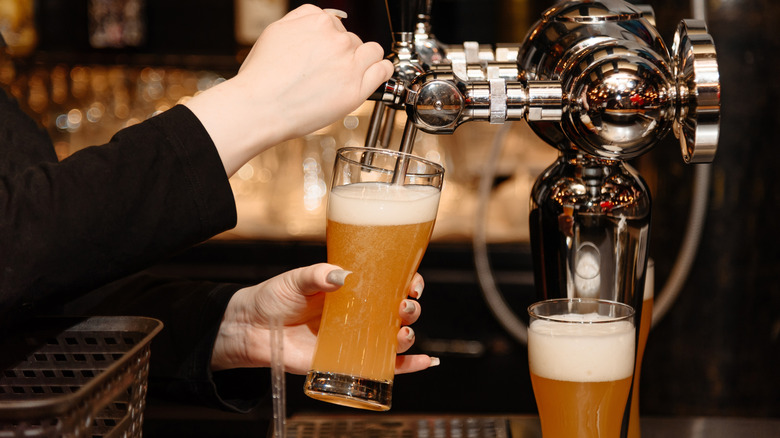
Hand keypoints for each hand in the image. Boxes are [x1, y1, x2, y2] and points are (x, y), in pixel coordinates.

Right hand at [185, 4, 393, 175]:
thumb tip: (318, 19)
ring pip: (372, 51)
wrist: (261, 106)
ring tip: (352, 73)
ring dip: (365, 60)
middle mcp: (336, 39)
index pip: (335, 23)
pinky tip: (374, 75)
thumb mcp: (275, 32)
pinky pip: (384, 70)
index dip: (330, 40)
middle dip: (343, 53)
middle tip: (329, 71)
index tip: (325, 53)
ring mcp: (349, 63)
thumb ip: (300, 20)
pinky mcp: (357, 88)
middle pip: (352, 39)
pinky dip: (382, 70)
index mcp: (317, 21)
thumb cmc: (262, 77)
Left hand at [210, 263, 436, 374]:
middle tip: (403, 307)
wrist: (251, 329)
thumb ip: (316, 275)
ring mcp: (356, 338)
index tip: (412, 283)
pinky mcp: (348, 361)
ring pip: (396, 337)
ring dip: (409, 335)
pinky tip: (426, 362)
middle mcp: (359, 312)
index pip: (389, 282)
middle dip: (410, 309)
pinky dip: (408, 366)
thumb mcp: (294, 280)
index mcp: (351, 288)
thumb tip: (341, 276)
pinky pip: (385, 366)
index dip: (408, 281)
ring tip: (402, 333)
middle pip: (398, 310)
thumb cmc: (274, 299)